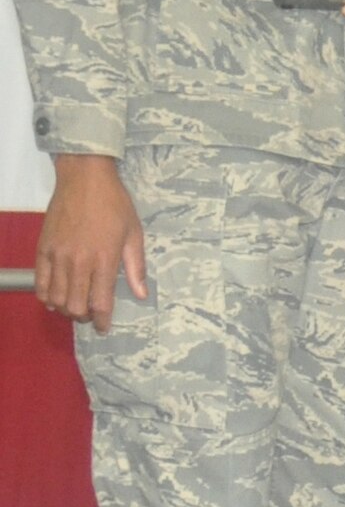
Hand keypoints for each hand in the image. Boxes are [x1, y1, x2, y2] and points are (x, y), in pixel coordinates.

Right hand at [36, 154, 147, 333]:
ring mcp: (58, 256)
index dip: (101, 320)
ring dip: (64, 309)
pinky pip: (39, 283)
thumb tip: (142, 294)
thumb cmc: (114, 204)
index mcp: (104, 259)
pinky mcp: (43, 249)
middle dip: (83, 317)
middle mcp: (79, 262)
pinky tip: (54, 298)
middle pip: (75, 305)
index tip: (103, 327)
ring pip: (55, 298)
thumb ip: (136, 267)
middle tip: (90, 316)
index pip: (100, 303)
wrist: (85, 179)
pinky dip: (46, 296)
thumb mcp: (134, 234)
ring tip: (73, 308)